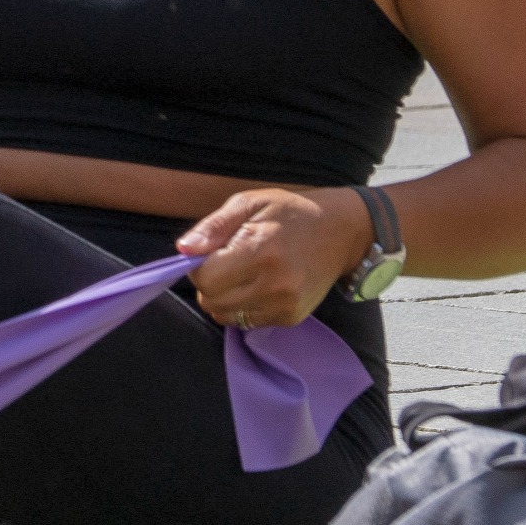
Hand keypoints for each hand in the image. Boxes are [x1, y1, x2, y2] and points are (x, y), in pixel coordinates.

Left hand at [179, 187, 374, 329]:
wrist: (342, 231)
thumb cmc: (290, 212)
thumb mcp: (247, 203)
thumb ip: (212, 228)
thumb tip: (183, 250)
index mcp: (261, 252)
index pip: (205, 279)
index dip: (198, 266)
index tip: (211, 252)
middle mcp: (275, 285)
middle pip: (212, 301)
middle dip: (209, 282)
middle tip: (226, 261)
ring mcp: (286, 305)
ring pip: (226, 315)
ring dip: (223, 297)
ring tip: (242, 272)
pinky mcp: (292, 318)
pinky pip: (246, 321)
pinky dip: (242, 306)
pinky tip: (257, 284)